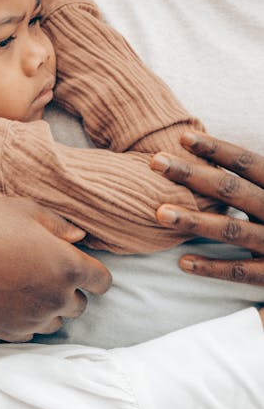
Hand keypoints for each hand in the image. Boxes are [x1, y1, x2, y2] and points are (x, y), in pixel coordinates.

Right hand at [0, 196, 111, 340]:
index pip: (102, 282)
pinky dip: (26, 320)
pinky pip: (30, 332)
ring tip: (26, 290)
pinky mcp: (8, 331)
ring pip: (55, 322)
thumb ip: (60, 227)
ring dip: (48, 309)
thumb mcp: (28, 212)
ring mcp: (32, 318)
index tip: (81, 269)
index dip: (94, 274)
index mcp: (69, 266)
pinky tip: (10, 302)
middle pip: (80, 306)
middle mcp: (56, 298)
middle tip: (46, 275)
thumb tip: (80, 239)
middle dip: (69, 291)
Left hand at [151, 131, 263, 284]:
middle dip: (192, 174)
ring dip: (194, 220)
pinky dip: (212, 267)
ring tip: (159, 213)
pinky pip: (241, 271)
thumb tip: (228, 162)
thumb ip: (259, 182)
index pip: (248, 163)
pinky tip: (183, 262)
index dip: (216, 149)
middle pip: (232, 190)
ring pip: (232, 230)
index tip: (183, 137)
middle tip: (155, 162)